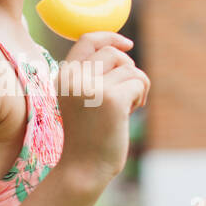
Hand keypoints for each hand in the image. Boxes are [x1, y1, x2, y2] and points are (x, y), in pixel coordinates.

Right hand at [55, 32, 149, 190]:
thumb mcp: (81, 100)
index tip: (128, 44)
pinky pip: (140, 82)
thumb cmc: (86, 137)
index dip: (110, 37)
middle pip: (114, 53)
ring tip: (124, 109)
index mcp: (64, 76)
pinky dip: (141, 96)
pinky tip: (129, 114)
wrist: (83, 169)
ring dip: (135, 87)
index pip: (87, 39)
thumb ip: (92, 76)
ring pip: (130, 69)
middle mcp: (75, 78)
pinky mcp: (112, 99)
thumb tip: (123, 50)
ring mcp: (92, 88)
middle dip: (127, 70)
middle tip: (124, 96)